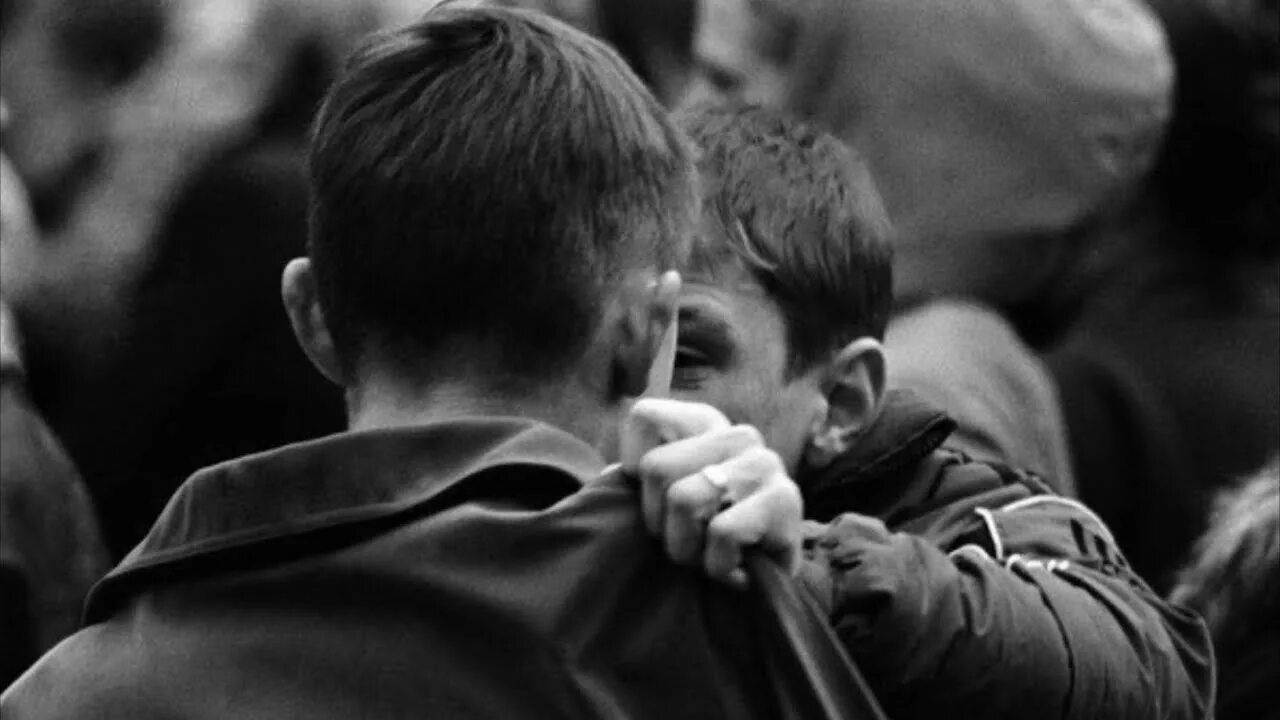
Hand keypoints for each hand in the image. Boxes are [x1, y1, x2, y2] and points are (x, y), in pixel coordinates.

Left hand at [620, 398, 803, 588]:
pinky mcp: (786, 499)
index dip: (634, 470)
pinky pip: (722, 532)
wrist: (766, 596)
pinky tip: (740, 571)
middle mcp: (738, 435)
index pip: (645, 417)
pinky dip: (719, 568)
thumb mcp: (663, 506)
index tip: (660, 502)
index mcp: (706, 425)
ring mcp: (765, 463)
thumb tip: (610, 479)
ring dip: (689, 549)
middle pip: (656, 467)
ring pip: (684, 499)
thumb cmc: (704, 546)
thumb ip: (635, 484)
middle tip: (690, 541)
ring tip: (713, 557)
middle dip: (660, 523)